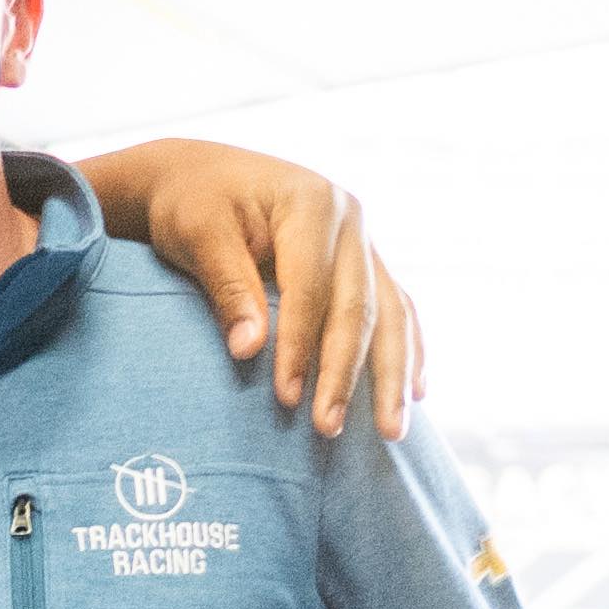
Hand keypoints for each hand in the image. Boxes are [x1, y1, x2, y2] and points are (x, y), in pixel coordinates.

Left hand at [94, 145, 425, 435]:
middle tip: (328, 428)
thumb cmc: (192, 203)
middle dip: (345, 373)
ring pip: (390, 313)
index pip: (309, 288)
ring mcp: (363, 240)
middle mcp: (349, 217)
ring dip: (392, 375)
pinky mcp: (364, 262)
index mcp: (310, 201)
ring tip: (391, 431)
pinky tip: (416, 394)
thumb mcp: (197, 233)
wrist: (201, 176)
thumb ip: (227, 287)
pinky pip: (396, 309)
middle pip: (357, 307)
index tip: (286, 398)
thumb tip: (249, 351)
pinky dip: (409, 351)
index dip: (299, 346)